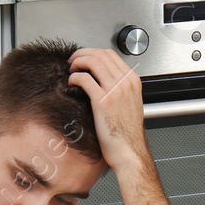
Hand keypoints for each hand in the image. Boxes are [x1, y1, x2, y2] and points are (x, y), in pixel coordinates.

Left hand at [67, 47, 147, 171]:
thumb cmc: (127, 134)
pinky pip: (85, 79)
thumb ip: (119, 90)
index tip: (83, 58)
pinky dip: (75, 77)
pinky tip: (72, 83)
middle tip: (73, 62)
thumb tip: (101, 81)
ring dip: (78, 62)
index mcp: (133, 82)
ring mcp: (116, 91)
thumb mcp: (129, 105)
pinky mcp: (104, 101)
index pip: (111, 54)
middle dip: (82, 54)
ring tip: (71, 70)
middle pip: (101, 54)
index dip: (93, 52)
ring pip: (93, 62)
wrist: (129, 152)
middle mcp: (126, 83)